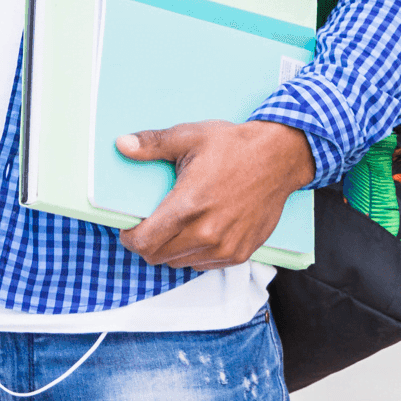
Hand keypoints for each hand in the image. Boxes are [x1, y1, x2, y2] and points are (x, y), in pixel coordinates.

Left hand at [115, 120, 314, 269]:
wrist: (278, 158)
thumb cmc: (233, 146)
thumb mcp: (188, 136)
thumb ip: (152, 144)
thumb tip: (121, 145)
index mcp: (188, 206)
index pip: (145, 242)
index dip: (129, 238)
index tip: (128, 228)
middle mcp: (207, 233)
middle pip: (158, 257)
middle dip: (146, 244)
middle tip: (147, 225)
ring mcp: (226, 247)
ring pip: (180, 263)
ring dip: (169, 250)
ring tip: (172, 226)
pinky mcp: (241, 253)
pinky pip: (204, 264)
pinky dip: (193, 254)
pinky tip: (196, 231)